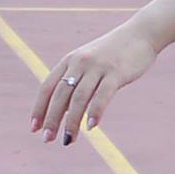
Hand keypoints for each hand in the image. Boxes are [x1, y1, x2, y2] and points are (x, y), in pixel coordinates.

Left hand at [31, 24, 154, 145]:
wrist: (141, 34)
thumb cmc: (113, 53)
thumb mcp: (89, 62)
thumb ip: (76, 81)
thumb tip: (64, 110)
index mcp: (70, 61)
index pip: (47, 87)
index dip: (39, 109)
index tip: (33, 128)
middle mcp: (80, 63)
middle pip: (60, 95)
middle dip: (52, 119)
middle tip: (47, 139)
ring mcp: (97, 67)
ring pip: (79, 98)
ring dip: (72, 121)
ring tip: (68, 140)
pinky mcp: (115, 72)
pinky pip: (102, 95)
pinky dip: (95, 112)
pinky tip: (91, 127)